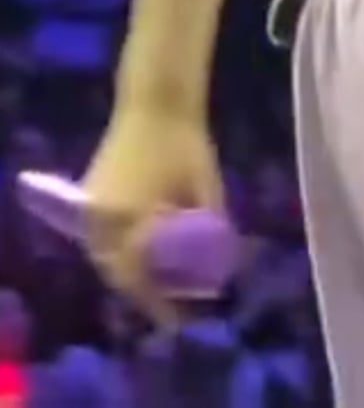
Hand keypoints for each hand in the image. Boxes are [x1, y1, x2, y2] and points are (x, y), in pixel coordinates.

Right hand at [83, 103, 224, 321]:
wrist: (155, 99)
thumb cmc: (186, 141)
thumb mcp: (206, 188)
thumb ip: (209, 228)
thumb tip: (218, 266)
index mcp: (130, 219)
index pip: (139, 278)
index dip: (159, 304)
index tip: (179, 320)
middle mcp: (103, 219)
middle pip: (118, 272)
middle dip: (144, 291)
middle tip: (172, 303)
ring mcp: (93, 207)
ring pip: (106, 257)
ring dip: (130, 272)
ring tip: (160, 282)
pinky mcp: (90, 194)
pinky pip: (101, 236)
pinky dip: (119, 250)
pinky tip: (142, 254)